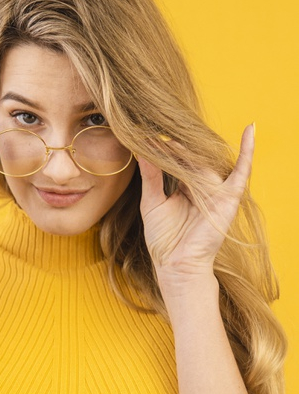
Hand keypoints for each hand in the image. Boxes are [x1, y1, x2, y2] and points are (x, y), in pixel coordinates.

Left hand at [137, 124, 254, 293]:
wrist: (175, 263)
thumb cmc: (163, 238)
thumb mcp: (152, 202)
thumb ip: (150, 177)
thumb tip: (143, 152)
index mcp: (184, 188)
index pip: (177, 162)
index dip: (164, 150)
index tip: (147, 139)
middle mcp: (201, 188)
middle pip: (192, 159)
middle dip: (176, 147)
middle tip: (157, 135)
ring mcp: (216, 191)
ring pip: (207, 162)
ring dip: (193, 149)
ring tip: (174, 137)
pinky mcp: (228, 198)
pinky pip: (242, 172)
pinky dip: (248, 152)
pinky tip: (250, 130)